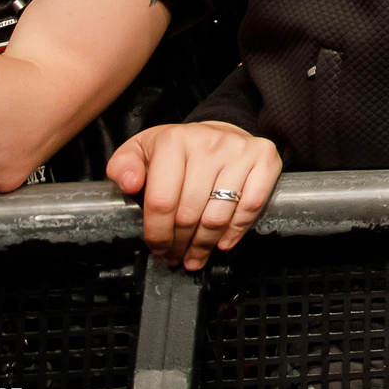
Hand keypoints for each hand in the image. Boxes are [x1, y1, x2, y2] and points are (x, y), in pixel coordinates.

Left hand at [107, 120, 282, 269]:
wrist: (219, 132)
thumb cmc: (178, 150)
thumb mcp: (140, 151)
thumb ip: (123, 166)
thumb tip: (130, 182)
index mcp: (174, 141)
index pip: (162, 201)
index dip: (157, 233)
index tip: (157, 247)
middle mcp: (209, 143)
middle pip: (190, 213)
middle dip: (180, 244)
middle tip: (175, 256)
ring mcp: (240, 151)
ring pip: (219, 215)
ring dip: (205, 244)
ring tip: (195, 256)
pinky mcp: (265, 159)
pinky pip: (250, 206)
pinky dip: (236, 231)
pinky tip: (223, 242)